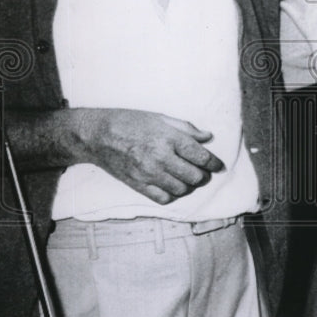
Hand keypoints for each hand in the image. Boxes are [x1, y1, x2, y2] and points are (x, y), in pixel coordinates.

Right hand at [75, 108, 224, 204]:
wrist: (99, 135)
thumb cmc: (130, 122)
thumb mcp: (160, 118)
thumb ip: (186, 129)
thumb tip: (208, 137)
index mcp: (169, 138)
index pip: (201, 157)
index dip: (214, 163)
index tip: (217, 165)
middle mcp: (161, 157)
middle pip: (195, 177)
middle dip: (202, 175)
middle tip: (201, 171)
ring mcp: (149, 173)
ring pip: (181, 190)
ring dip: (188, 185)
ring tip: (185, 177)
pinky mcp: (138, 185)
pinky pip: (163, 198)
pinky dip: (172, 194)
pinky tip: (170, 185)